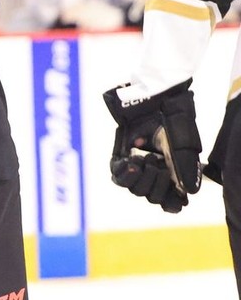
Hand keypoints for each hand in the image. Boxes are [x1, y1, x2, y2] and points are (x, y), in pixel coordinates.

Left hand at [103, 80, 202, 212]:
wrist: (153, 101)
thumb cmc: (171, 121)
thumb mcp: (181, 145)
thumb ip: (183, 168)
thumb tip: (188, 192)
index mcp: (172, 174)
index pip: (170, 202)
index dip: (171, 204)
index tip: (177, 201)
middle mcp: (154, 173)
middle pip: (152, 196)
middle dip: (157, 185)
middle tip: (160, 166)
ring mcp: (137, 166)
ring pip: (135, 189)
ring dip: (142, 179)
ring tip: (147, 160)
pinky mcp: (120, 157)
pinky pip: (118, 175)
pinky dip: (125, 173)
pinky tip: (132, 163)